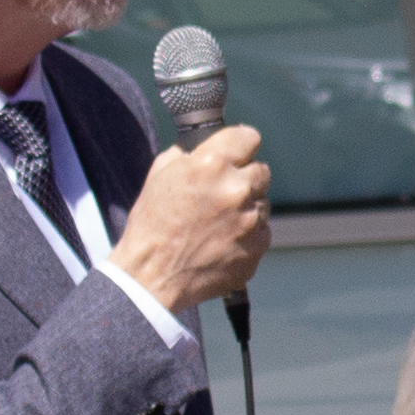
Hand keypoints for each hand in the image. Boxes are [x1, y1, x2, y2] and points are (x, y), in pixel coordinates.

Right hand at [111, 124, 270, 313]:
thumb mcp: (159, 176)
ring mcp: (250, 221)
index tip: (238, 152)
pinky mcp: (256, 249)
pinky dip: (247, 235)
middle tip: (223, 192)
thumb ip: (186, 155)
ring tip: (218, 222)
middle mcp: (236, 190)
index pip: (249, 137)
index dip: (241, 145)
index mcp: (212, 165)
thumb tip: (201, 149)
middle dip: (244, 178)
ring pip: (263, 203)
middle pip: (261, 170)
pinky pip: (261, 232)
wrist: (151, 276)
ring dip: (247, 208)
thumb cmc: (151, 227)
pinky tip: (222, 241)